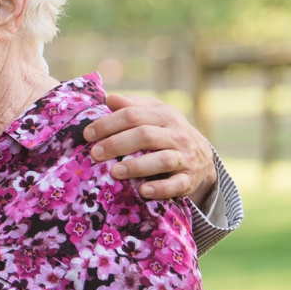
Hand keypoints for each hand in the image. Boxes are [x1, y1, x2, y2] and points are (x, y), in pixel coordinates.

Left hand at [85, 93, 216, 205]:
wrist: (202, 157)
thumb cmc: (167, 132)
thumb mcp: (154, 114)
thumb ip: (132, 105)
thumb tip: (109, 98)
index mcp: (165, 115)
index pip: (133, 115)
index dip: (108, 123)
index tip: (87, 134)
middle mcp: (177, 135)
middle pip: (145, 135)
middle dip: (117, 144)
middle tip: (95, 153)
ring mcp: (185, 157)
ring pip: (162, 159)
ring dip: (137, 166)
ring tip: (114, 172)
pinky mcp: (189, 180)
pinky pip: (176, 185)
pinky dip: (160, 189)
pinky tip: (143, 191)